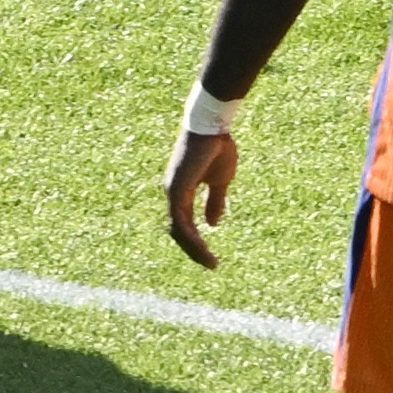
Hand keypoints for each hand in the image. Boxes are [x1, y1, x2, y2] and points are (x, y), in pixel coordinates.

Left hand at [164, 124, 240, 267]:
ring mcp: (173, 192)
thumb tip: (212, 224)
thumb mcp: (219, 181)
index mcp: (181, 191)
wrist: (212, 127)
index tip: (211, 256)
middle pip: (178, 231)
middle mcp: (173, 194)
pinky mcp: (177, 189)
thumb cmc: (216, 148)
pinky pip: (181, 221)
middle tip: (211, 264)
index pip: (183, 224)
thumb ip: (214, 202)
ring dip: (194, 249)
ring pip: (178, 230)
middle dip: (194, 251)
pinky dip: (191, 237)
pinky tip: (204, 247)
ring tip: (210, 262)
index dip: (196, 242)